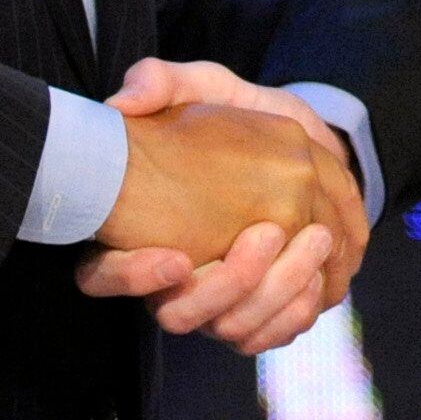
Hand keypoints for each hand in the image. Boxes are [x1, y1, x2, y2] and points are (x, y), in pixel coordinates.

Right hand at [78, 60, 368, 353]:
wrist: (289, 147)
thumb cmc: (232, 118)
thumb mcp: (200, 86)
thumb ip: (160, 83)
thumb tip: (122, 102)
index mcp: (136, 230)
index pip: (101, 274)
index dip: (129, 277)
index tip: (176, 259)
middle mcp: (166, 279)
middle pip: (179, 314)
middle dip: (230, 283)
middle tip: (269, 232)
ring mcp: (208, 303)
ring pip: (228, 330)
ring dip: (274, 294)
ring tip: (313, 241)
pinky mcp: (249, 314)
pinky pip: (265, 336)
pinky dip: (294, 315)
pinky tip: (320, 280)